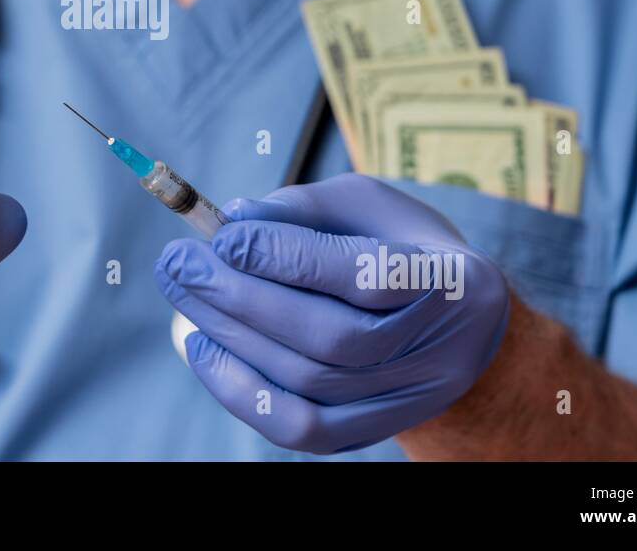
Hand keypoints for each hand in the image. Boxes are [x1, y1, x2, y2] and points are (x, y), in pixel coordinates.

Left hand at [155, 174, 507, 453]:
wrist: (457, 325)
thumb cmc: (399, 245)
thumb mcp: (367, 205)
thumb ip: (305, 207)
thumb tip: (235, 218)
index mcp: (449, 279)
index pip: (362, 275)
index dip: (286, 257)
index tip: (222, 236)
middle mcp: (437, 349)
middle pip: (329, 337)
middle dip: (241, 297)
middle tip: (179, 262)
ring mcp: (408, 400)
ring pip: (307, 382)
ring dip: (231, 335)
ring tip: (183, 291)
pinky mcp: (373, 430)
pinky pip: (300, 429)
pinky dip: (241, 392)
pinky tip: (203, 346)